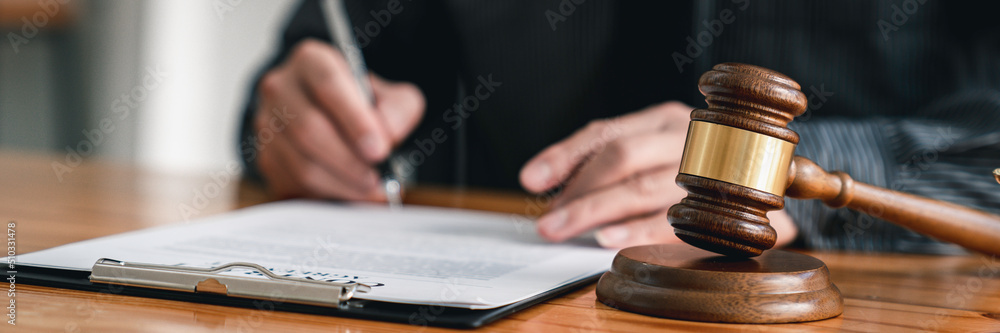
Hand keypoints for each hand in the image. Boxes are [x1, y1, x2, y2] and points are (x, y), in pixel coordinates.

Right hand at [253, 39, 424, 199]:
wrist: (335, 118)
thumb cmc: (364, 105)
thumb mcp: (392, 96)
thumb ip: (398, 110)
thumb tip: (388, 136)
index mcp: (311, 61)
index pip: (328, 85)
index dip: (355, 120)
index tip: (380, 149)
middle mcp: (280, 88)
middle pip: (309, 129)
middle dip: (349, 160)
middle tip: (379, 176)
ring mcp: (267, 124)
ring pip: (301, 163)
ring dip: (342, 182)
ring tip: (373, 188)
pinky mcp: (267, 158)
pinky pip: (295, 184)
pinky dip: (330, 194)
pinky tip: (354, 193)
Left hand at [520, 101, 797, 247]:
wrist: (776, 187)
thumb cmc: (701, 171)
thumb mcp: (657, 154)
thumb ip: (611, 166)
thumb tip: (552, 191)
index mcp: (663, 120)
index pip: (604, 133)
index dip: (563, 155)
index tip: (529, 178)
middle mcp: (687, 137)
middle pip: (621, 157)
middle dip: (578, 192)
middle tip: (546, 221)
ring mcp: (708, 169)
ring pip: (645, 187)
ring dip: (599, 211)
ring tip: (566, 229)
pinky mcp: (728, 207)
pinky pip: (677, 220)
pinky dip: (639, 231)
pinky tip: (610, 239)